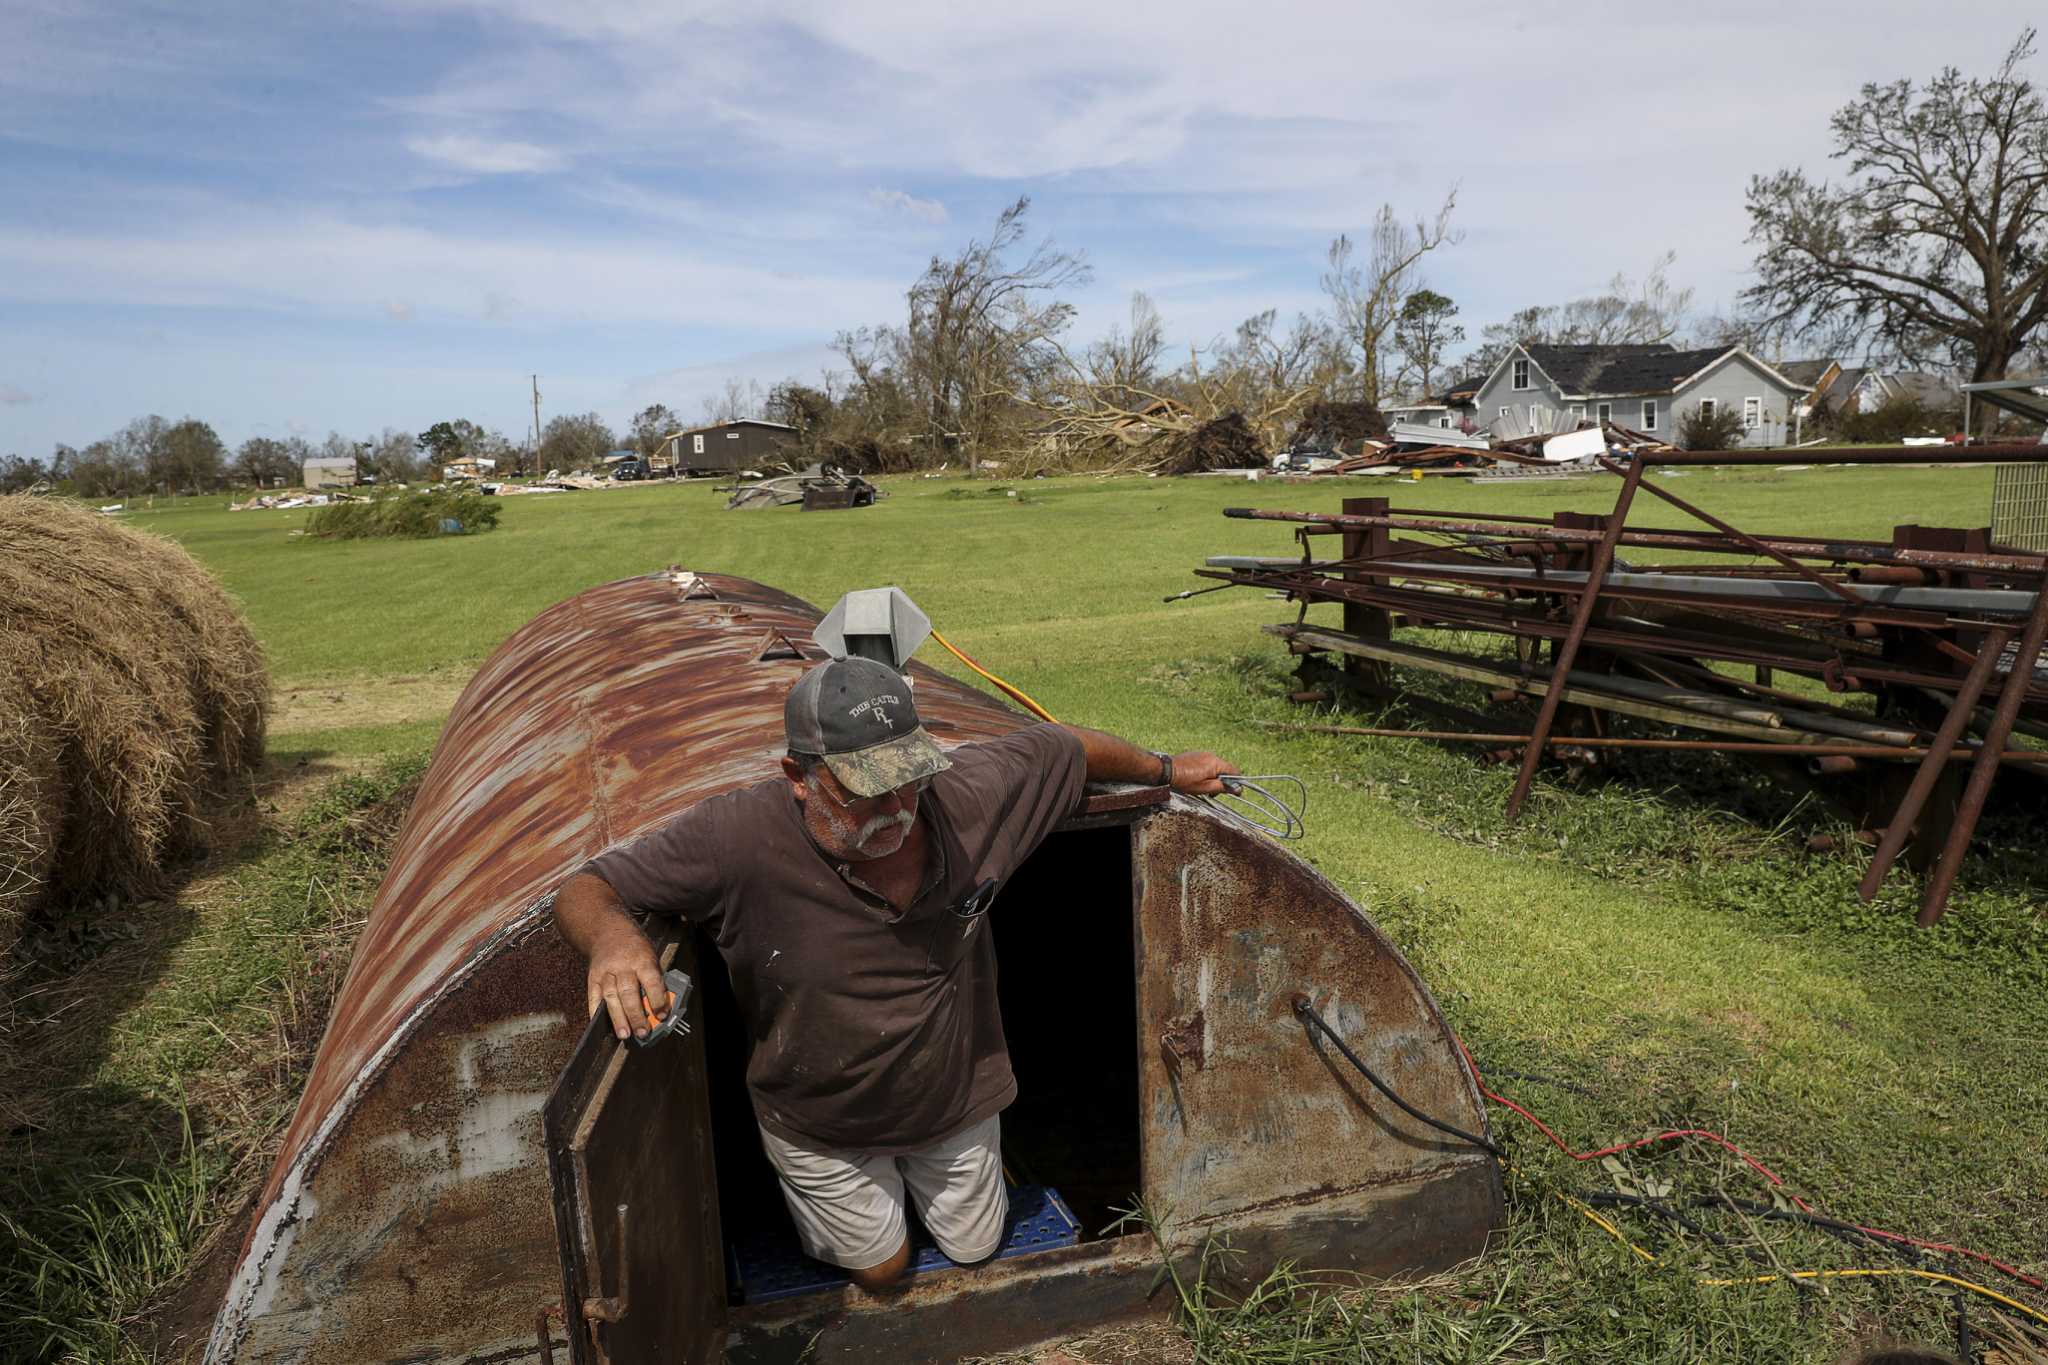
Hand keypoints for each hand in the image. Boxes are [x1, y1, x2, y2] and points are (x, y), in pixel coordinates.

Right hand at [586, 926, 667, 1040]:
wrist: (607, 932)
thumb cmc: (634, 948)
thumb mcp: (651, 956)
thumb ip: (654, 980)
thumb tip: (659, 1007)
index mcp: (642, 959)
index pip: (651, 981)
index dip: (657, 999)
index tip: (662, 1015)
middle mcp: (622, 966)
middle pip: (629, 992)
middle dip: (636, 1015)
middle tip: (643, 1032)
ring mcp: (606, 972)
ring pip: (611, 996)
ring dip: (618, 1018)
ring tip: (624, 1034)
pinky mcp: (593, 978)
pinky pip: (593, 997)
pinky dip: (596, 1012)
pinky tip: (600, 1024)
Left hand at [1169, 751, 1237, 795]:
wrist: (1166, 770)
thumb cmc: (1184, 781)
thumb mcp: (1205, 788)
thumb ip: (1222, 787)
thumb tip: (1237, 789)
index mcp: (1215, 763)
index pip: (1234, 771)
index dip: (1236, 782)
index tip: (1234, 792)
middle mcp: (1211, 756)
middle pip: (1225, 769)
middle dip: (1222, 782)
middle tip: (1213, 792)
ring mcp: (1203, 754)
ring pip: (1215, 767)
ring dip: (1214, 777)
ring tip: (1203, 787)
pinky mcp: (1196, 755)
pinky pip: (1207, 764)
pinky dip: (1206, 772)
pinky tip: (1197, 779)